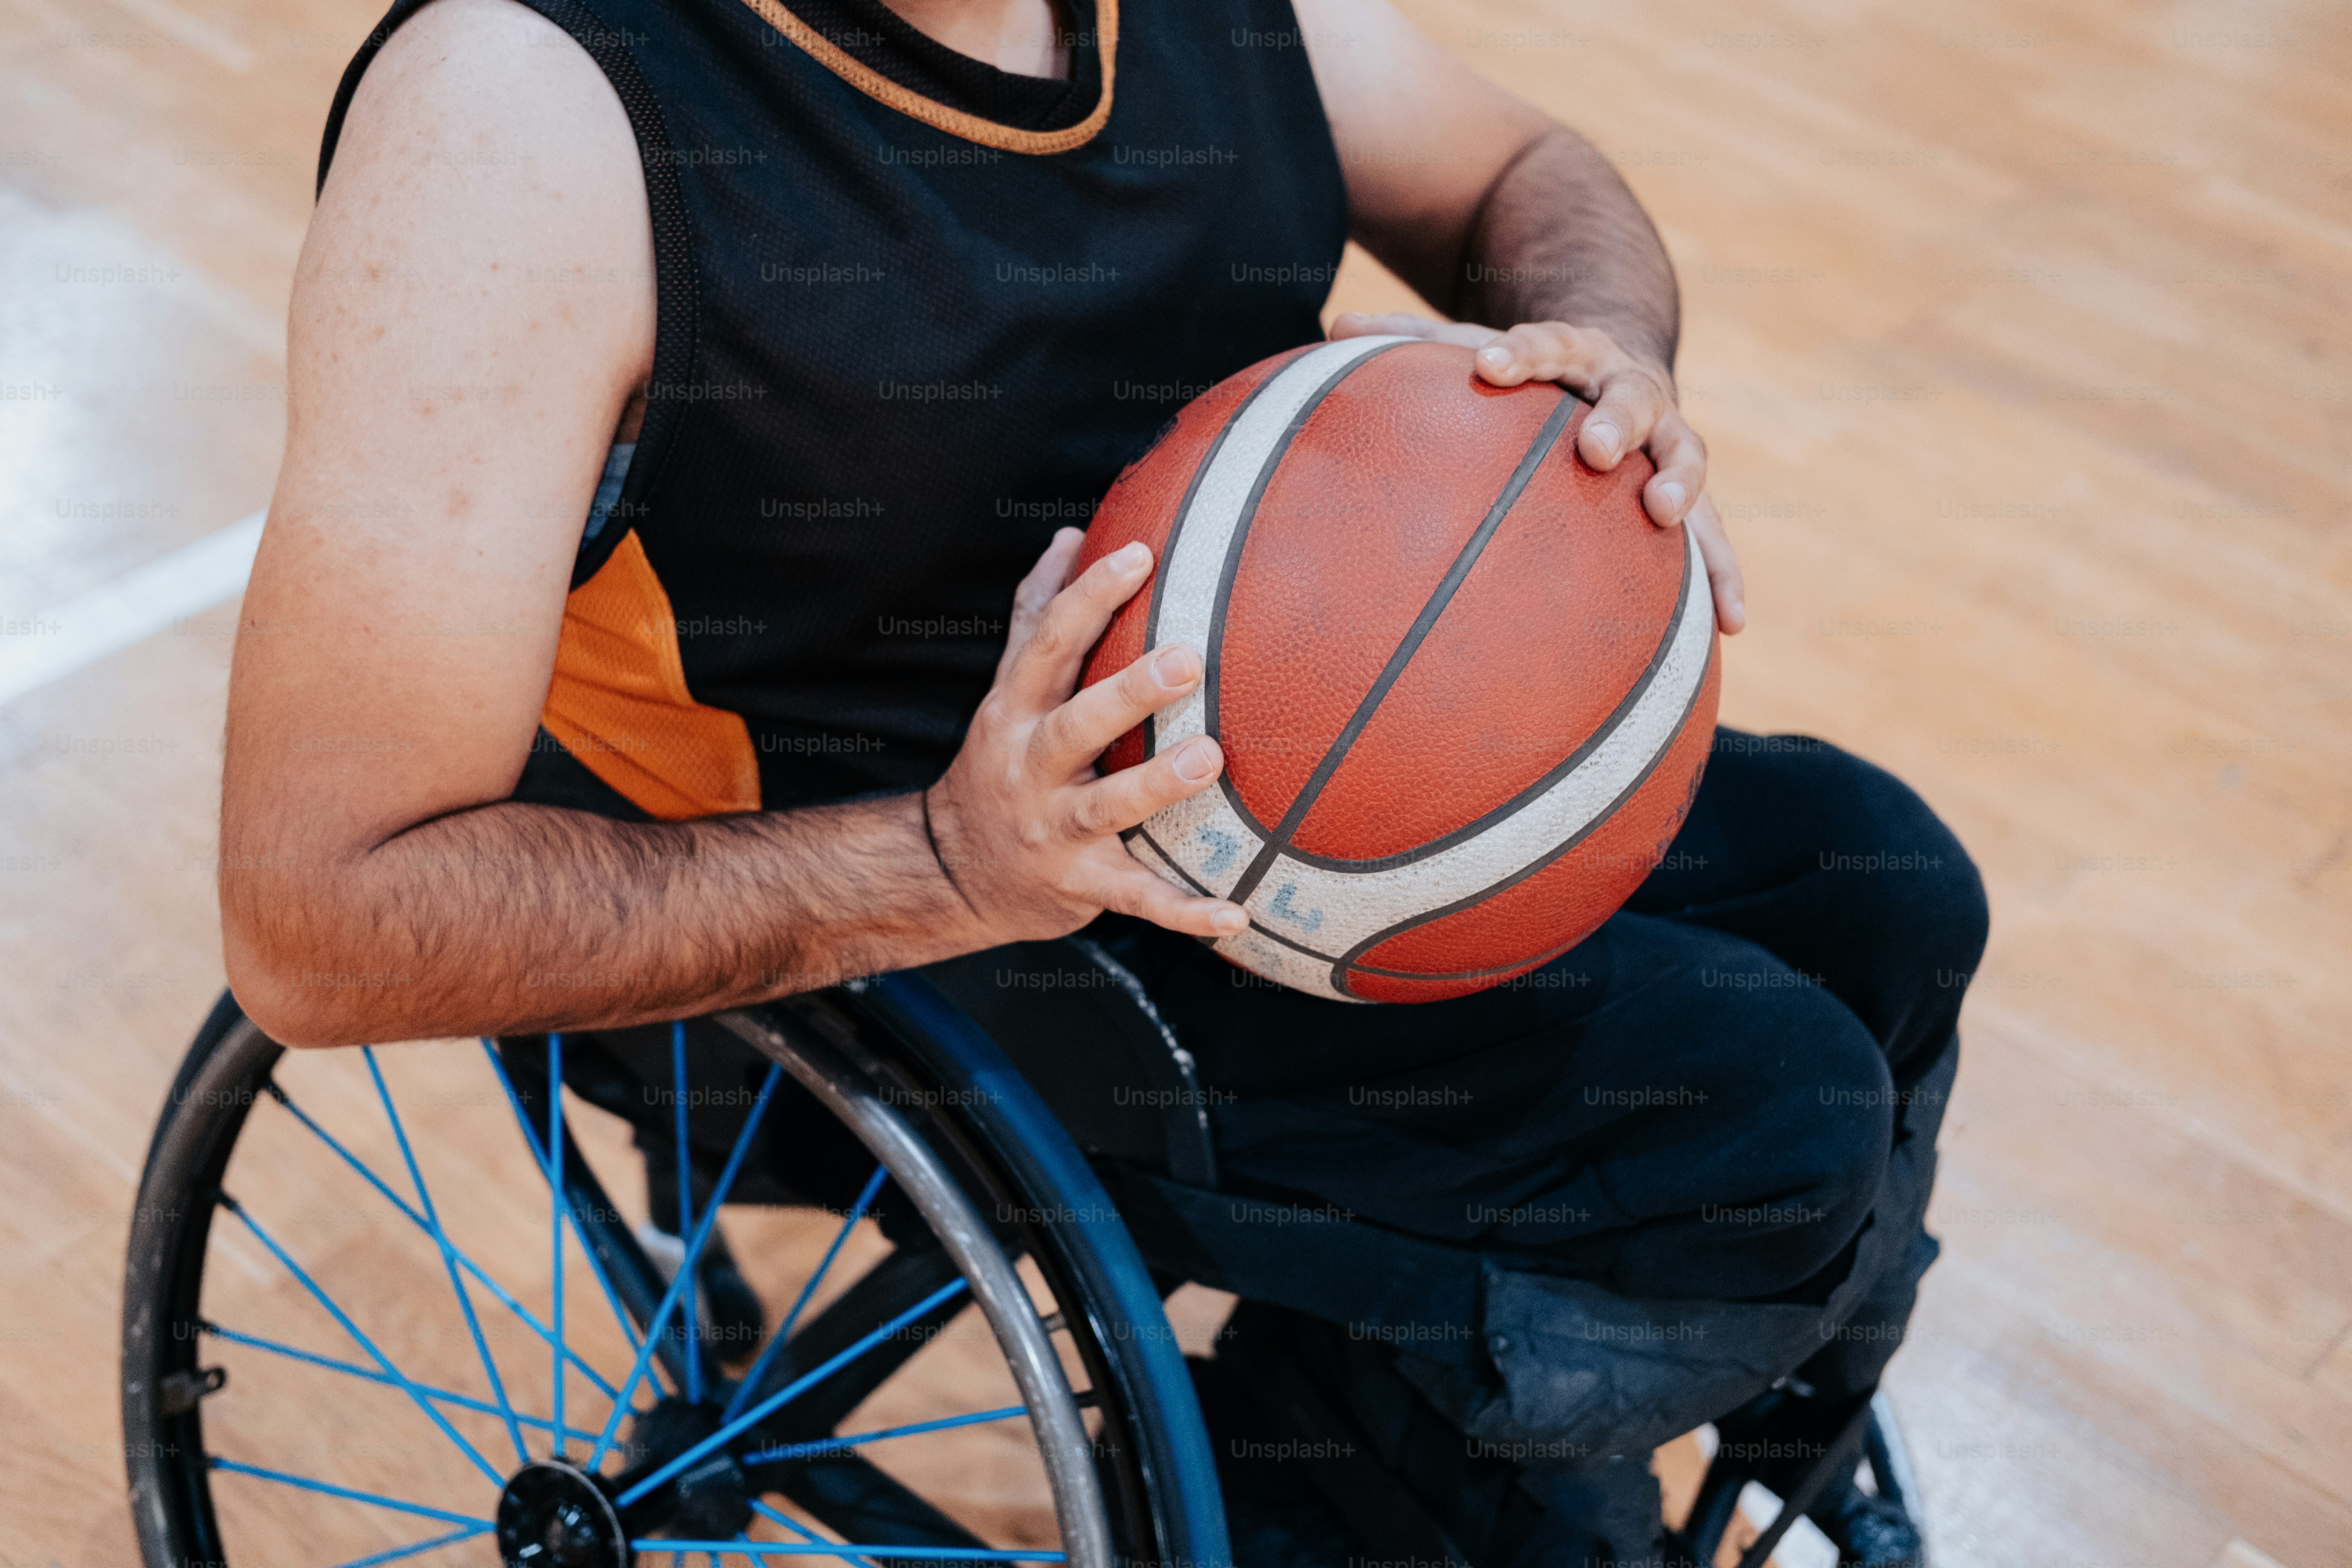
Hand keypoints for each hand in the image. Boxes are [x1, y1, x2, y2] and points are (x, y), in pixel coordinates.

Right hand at [926, 529, 1250, 942]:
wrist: (951, 871)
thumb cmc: (1002, 761)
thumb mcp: (1007, 688)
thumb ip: (1035, 614)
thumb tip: (1071, 534)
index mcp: (1016, 709)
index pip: (1048, 642)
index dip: (1089, 596)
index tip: (1140, 554)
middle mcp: (1030, 767)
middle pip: (1076, 724)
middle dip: (1128, 693)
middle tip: (1189, 658)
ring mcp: (1053, 830)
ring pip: (1106, 807)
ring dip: (1156, 786)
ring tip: (1210, 759)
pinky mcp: (1079, 886)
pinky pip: (1136, 898)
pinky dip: (1185, 911)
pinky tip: (1238, 914)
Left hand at [1330, 311, 1744, 634]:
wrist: (1614, 365)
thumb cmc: (1528, 371)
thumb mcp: (1476, 345)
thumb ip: (1413, 340)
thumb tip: (1337, 322)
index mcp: (1575, 353)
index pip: (1548, 344)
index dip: (1523, 353)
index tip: (1492, 365)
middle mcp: (1630, 390)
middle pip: (1631, 398)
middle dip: (1615, 421)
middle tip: (1591, 448)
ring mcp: (1666, 439)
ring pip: (1685, 455)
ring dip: (1679, 485)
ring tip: (1664, 515)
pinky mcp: (1684, 488)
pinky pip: (1716, 535)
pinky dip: (1724, 574)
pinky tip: (1730, 624)